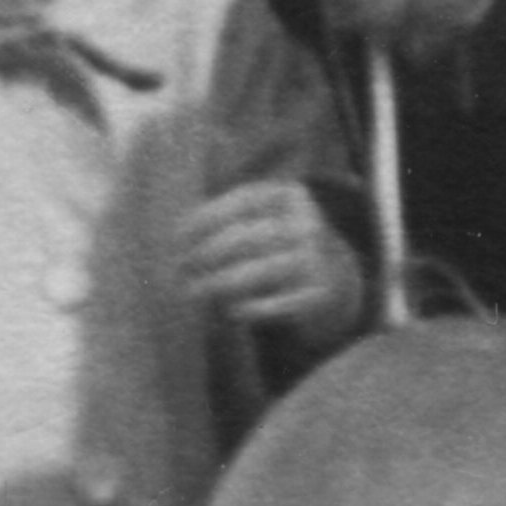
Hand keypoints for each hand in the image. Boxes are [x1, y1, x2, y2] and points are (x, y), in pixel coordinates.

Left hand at [183, 176, 372, 339]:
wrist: (330, 269)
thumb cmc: (274, 238)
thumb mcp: (261, 214)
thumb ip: (225, 218)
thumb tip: (175, 237)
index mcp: (289, 195)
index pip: (240, 202)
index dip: (203, 219)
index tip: (175, 238)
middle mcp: (306, 223)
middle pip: (244, 238)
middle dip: (205, 255)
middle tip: (179, 270)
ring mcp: (315, 259)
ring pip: (256, 272)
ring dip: (217, 284)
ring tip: (192, 293)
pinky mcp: (316, 293)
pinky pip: (276, 303)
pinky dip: (249, 308)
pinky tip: (230, 310)